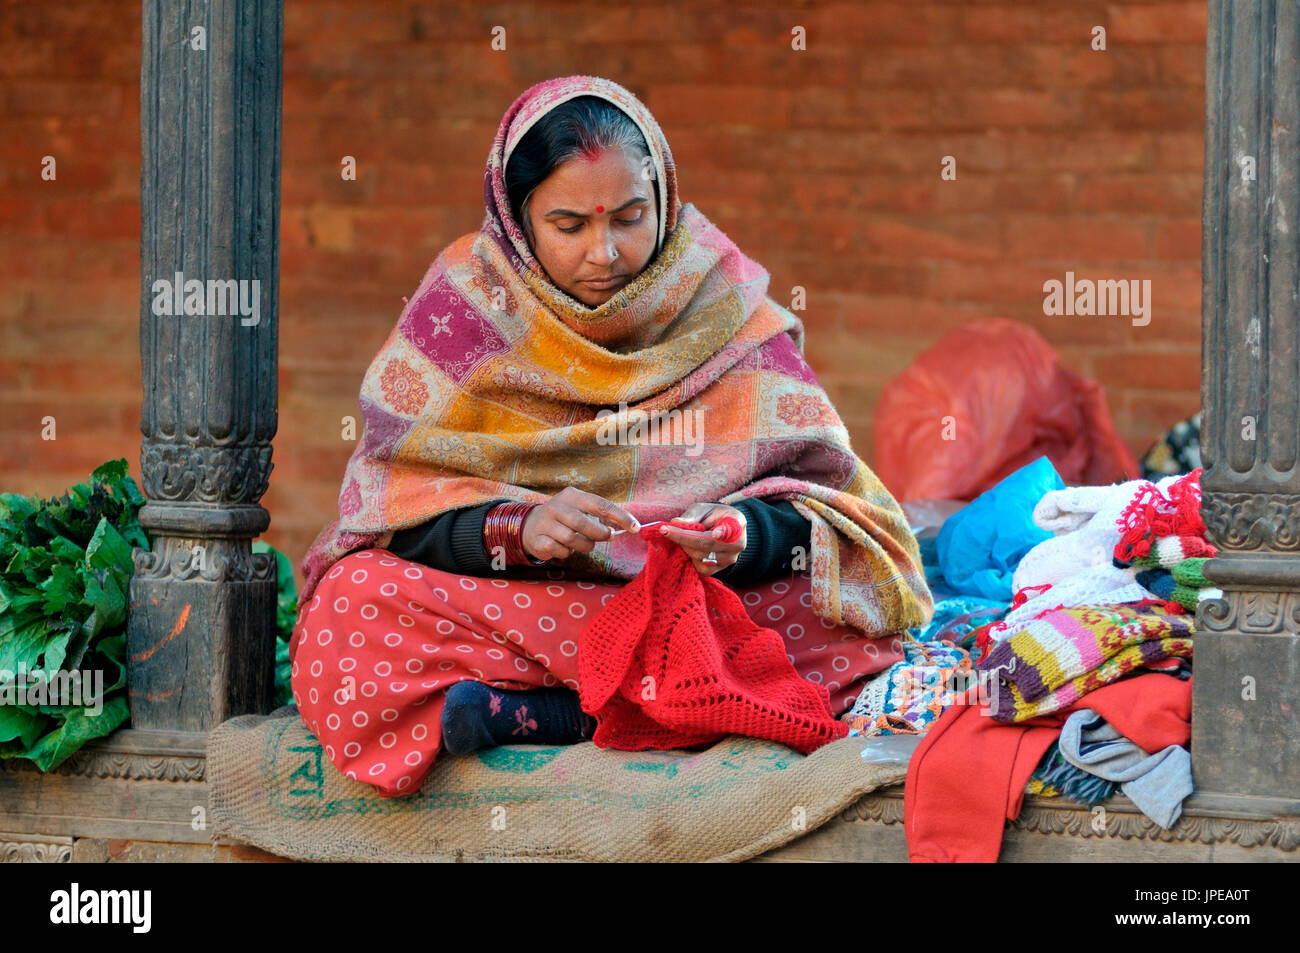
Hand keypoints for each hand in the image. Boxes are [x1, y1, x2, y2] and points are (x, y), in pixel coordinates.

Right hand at [520, 487, 638, 561]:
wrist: (530, 525)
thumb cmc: (564, 518)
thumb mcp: (579, 509)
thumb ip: (600, 516)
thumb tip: (624, 526)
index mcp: (572, 496)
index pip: (599, 504)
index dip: (620, 516)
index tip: (635, 527)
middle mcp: (556, 507)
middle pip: (583, 523)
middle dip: (600, 534)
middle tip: (607, 537)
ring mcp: (545, 523)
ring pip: (572, 539)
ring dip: (585, 546)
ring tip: (585, 543)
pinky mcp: (539, 540)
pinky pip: (561, 551)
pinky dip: (568, 553)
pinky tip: (565, 548)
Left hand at [660, 502, 746, 576]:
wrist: (722, 530)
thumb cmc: (712, 516)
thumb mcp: (703, 509)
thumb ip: (692, 515)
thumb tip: (676, 522)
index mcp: (737, 523)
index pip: (730, 529)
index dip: (724, 533)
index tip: (716, 534)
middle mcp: (738, 544)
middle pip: (707, 544)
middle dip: (683, 537)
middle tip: (666, 529)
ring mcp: (729, 559)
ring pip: (700, 557)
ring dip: (685, 546)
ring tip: (683, 537)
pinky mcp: (719, 570)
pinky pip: (699, 567)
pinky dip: (690, 557)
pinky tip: (691, 548)